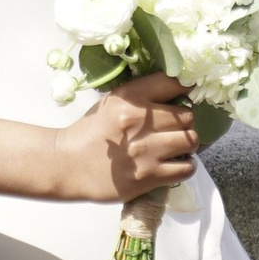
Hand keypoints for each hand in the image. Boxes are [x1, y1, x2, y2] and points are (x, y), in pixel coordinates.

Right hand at [50, 75, 199, 202]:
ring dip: (187, 144)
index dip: (186, 88)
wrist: (67, 164)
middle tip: (174, 129)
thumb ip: (143, 94)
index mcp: (129, 98)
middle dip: (185, 123)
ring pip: (191, 141)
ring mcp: (145, 151)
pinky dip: (185, 166)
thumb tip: (182, 89)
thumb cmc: (92, 132)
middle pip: (187, 117)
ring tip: (176, 147)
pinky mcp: (148, 176)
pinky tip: (173, 164)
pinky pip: (186, 168)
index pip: (174, 83)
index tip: (186, 95)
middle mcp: (138, 122)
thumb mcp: (113, 101)